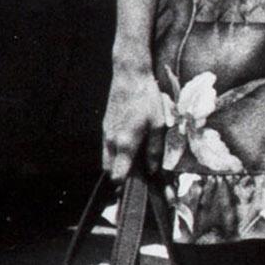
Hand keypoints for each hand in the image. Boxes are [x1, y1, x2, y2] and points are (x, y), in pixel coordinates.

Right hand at [100, 61, 169, 178]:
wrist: (129, 76)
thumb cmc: (147, 99)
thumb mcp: (159, 125)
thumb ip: (154, 150)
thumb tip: (152, 170)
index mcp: (125, 144)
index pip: (117, 175)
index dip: (124, 186)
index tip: (136, 188)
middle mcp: (112, 142)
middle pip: (108, 170)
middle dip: (120, 177)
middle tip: (136, 177)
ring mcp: (106, 134)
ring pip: (106, 159)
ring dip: (117, 165)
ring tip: (134, 163)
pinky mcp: (105, 126)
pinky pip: (107, 148)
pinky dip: (115, 154)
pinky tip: (129, 147)